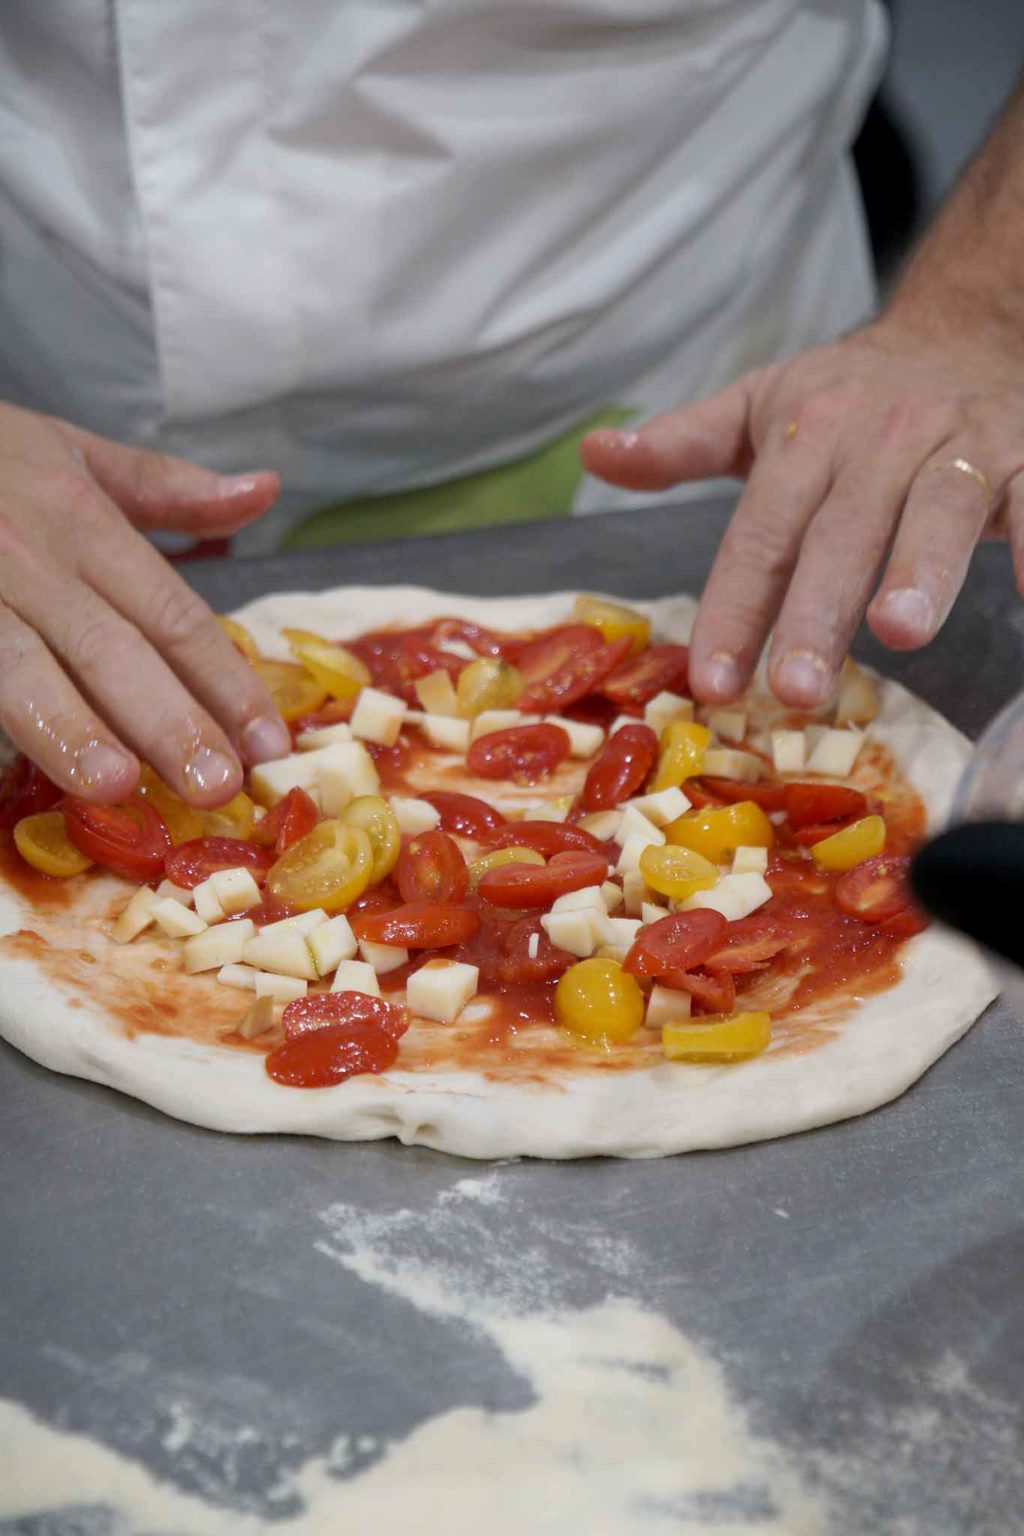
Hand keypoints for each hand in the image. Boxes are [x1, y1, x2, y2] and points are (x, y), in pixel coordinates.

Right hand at [0, 402, 290, 804]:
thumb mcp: (72, 451)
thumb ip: (168, 486)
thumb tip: (266, 490)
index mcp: (80, 520)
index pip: (171, 614)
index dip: (225, 682)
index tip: (271, 745)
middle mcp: (28, 558)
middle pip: (110, 649)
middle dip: (167, 722)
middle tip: (217, 788)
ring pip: (21, 667)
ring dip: (69, 728)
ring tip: (115, 785)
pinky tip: (20, 776)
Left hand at [581, 316, 1023, 704]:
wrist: (964, 329)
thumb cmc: (850, 394)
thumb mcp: (758, 406)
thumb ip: (680, 443)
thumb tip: (596, 451)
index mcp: (805, 434)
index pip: (759, 533)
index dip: (733, 607)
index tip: (711, 679)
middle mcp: (878, 439)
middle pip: (841, 533)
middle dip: (815, 611)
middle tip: (793, 688)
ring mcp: (958, 447)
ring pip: (939, 509)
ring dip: (921, 569)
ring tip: (897, 631)